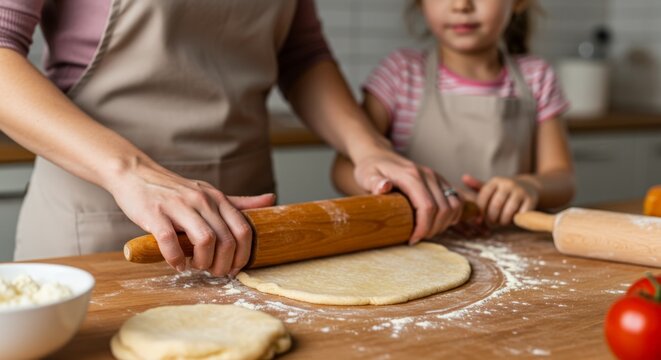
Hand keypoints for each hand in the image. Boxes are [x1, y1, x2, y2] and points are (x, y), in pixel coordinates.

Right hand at [107, 159, 274, 276]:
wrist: (135, 174)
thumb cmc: (174, 190)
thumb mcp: (209, 193)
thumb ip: (239, 202)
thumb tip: (271, 199)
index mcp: (217, 198)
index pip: (244, 229)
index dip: (244, 254)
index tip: (235, 268)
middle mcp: (202, 200)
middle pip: (227, 240)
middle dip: (224, 264)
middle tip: (215, 272)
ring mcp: (179, 206)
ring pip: (205, 240)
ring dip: (203, 262)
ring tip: (196, 267)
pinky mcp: (155, 213)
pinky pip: (170, 241)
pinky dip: (176, 259)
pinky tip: (176, 264)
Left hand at [352, 149, 463, 242]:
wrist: (379, 156)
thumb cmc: (371, 168)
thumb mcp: (366, 175)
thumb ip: (374, 182)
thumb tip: (384, 187)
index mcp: (411, 176)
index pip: (427, 206)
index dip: (423, 228)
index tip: (412, 240)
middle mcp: (428, 175)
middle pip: (443, 209)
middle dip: (433, 229)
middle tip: (417, 238)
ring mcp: (436, 177)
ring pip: (454, 205)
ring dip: (444, 223)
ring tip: (427, 231)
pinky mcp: (440, 180)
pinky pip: (456, 200)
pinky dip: (452, 214)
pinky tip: (438, 222)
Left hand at [462, 174, 538, 225]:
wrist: (528, 187)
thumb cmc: (503, 191)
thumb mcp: (491, 187)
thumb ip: (476, 185)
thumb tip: (463, 178)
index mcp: (495, 181)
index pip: (483, 198)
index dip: (480, 211)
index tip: (480, 220)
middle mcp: (507, 184)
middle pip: (495, 206)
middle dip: (492, 218)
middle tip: (492, 223)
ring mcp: (520, 191)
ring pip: (508, 211)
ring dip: (504, 221)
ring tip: (502, 222)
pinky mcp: (531, 199)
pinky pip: (521, 214)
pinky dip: (516, 220)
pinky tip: (513, 220)